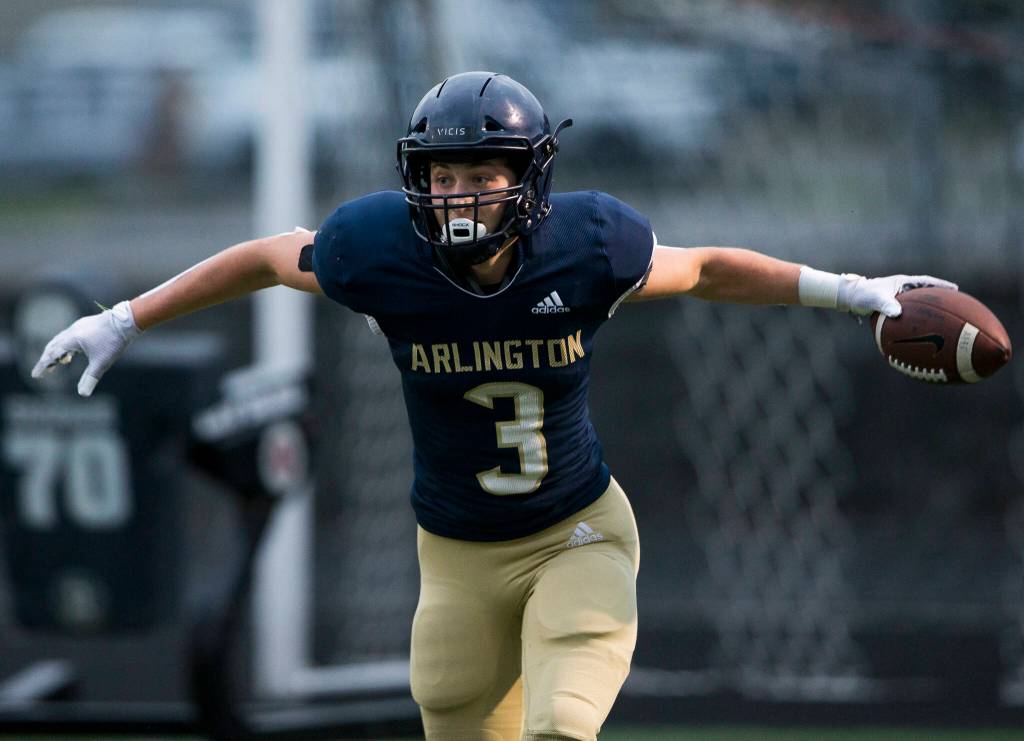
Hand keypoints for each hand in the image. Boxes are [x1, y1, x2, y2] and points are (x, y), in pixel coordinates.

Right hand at [31, 301, 141, 396]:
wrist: (127, 320)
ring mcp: (79, 326)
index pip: (52, 354)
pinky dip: (67, 346)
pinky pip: (71, 336)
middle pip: (53, 346)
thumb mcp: (102, 363)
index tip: (36, 376)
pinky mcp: (87, 324)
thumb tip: (83, 394)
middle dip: (48, 359)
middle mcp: (72, 331)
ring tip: (60, 363)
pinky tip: (75, 352)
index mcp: (72, 339)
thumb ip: (90, 378)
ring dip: (58, 352)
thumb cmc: (114, 341)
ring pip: (62, 340)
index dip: (43, 366)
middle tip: (44, 371)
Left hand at [837, 274, 957, 316]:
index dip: (941, 285)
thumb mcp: (875, 299)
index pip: (926, 281)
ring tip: (940, 318)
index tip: (955, 289)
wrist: (848, 297)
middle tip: (954, 304)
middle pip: (924, 292)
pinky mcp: (891, 306)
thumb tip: (898, 314)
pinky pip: (907, 312)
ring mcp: (897, 297)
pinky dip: (914, 318)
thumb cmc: (861, 294)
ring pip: (916, 303)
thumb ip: (886, 305)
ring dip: (927, 309)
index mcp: (902, 282)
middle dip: (938, 297)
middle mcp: (901, 289)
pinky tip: (918, 330)